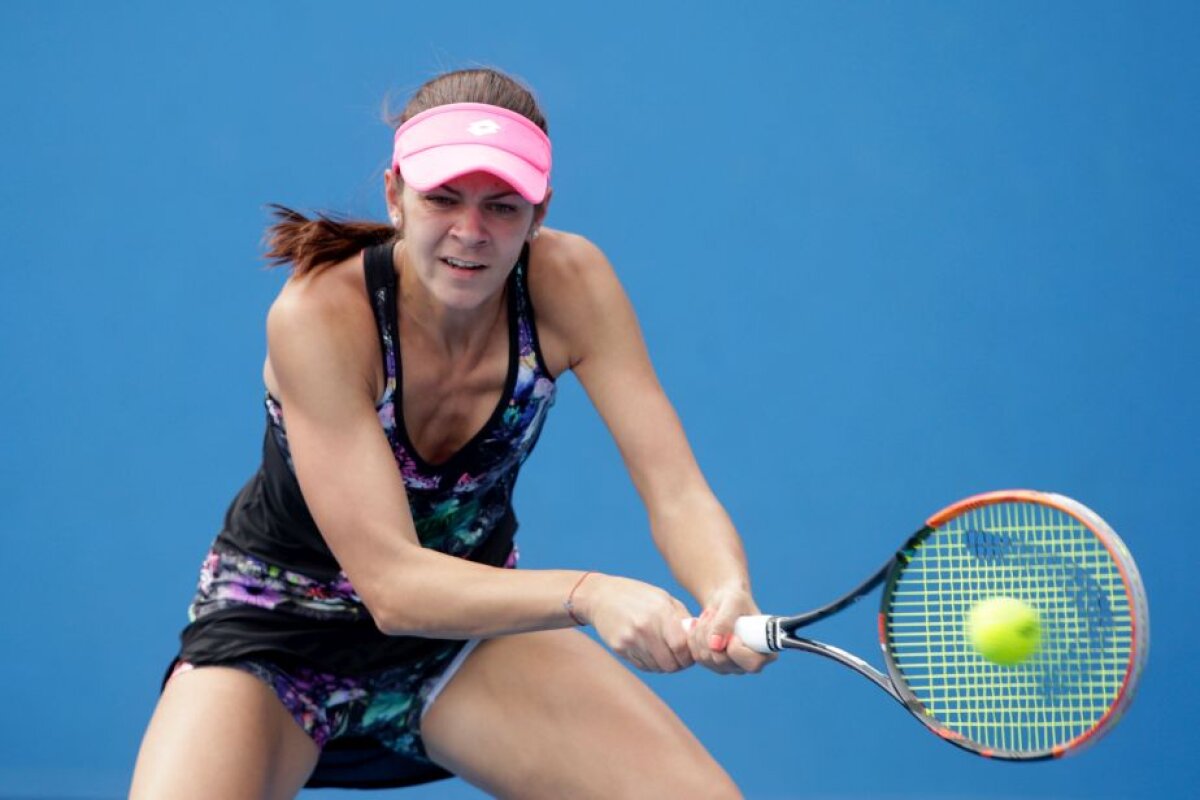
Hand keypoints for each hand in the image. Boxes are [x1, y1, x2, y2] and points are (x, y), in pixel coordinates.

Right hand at [573, 573, 694, 672]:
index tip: (689, 653)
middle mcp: (645, 627)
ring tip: (662, 651)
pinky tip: (648, 649)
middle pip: (671, 663)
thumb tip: (698, 640)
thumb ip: (682, 619)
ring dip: (664, 664)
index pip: (682, 647)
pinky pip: (643, 666)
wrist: (601, 596)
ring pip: (658, 668)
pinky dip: (650, 663)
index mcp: (660, 612)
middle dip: (678, 664)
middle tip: (678, 656)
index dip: (689, 655)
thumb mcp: (663, 598)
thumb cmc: (638, 596)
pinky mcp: (619, 648)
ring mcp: (630, 639)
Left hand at [685, 585, 776, 674]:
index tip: (731, 633)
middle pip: (723, 661)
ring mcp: (731, 666)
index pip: (753, 664)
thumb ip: (725, 622)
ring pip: (706, 658)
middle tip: (712, 613)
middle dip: (711, 634)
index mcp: (764, 650)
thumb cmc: (735, 599)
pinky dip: (694, 637)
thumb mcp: (733, 603)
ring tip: (708, 614)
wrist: (724, 602)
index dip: (737, 650)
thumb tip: (714, 646)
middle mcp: (748, 663)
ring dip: (701, 632)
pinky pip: (698, 656)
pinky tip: (700, 624)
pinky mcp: (714, 664)